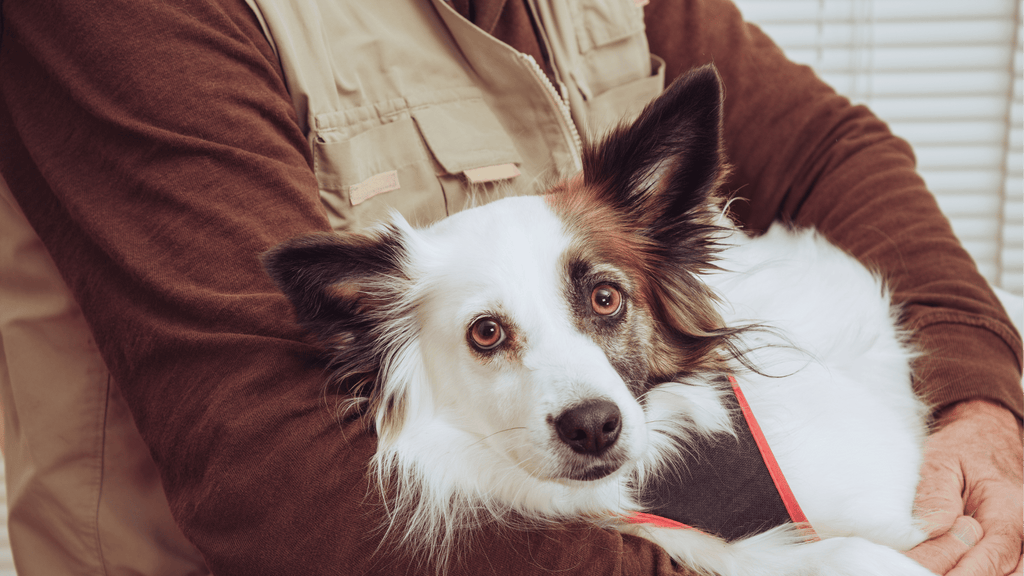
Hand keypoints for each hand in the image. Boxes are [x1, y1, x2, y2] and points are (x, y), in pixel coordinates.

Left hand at [906, 400, 1022, 574]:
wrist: (986, 434)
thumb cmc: (961, 447)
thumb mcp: (940, 460)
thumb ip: (935, 495)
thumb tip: (933, 531)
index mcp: (1007, 508)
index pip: (993, 554)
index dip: (966, 574)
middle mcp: (1022, 527)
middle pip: (1006, 572)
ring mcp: (1021, 538)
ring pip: (1009, 573)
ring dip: (976, 575)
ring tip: (940, 572)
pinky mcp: (1012, 543)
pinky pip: (1005, 568)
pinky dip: (982, 571)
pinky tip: (954, 569)